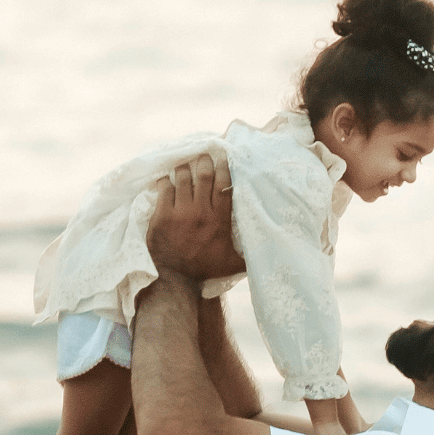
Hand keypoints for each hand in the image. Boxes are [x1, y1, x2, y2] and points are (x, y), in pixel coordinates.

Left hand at [147, 154, 239, 284]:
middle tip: (204, 155)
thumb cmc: (204, 270)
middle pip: (204, 177)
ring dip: (184, 168)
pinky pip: (164, 190)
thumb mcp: (232, 264)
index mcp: (219, 220)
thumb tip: (271, 253)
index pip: (224, 186)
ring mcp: (180, 213)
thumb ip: (250, 256)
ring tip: (185, 164)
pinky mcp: (162, 216)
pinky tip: (166, 178)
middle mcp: (201, 212)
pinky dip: (166, 181)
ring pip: (183, 179)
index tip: (224, 158)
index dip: (225, 169)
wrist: (175, 279)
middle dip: (204, 162)